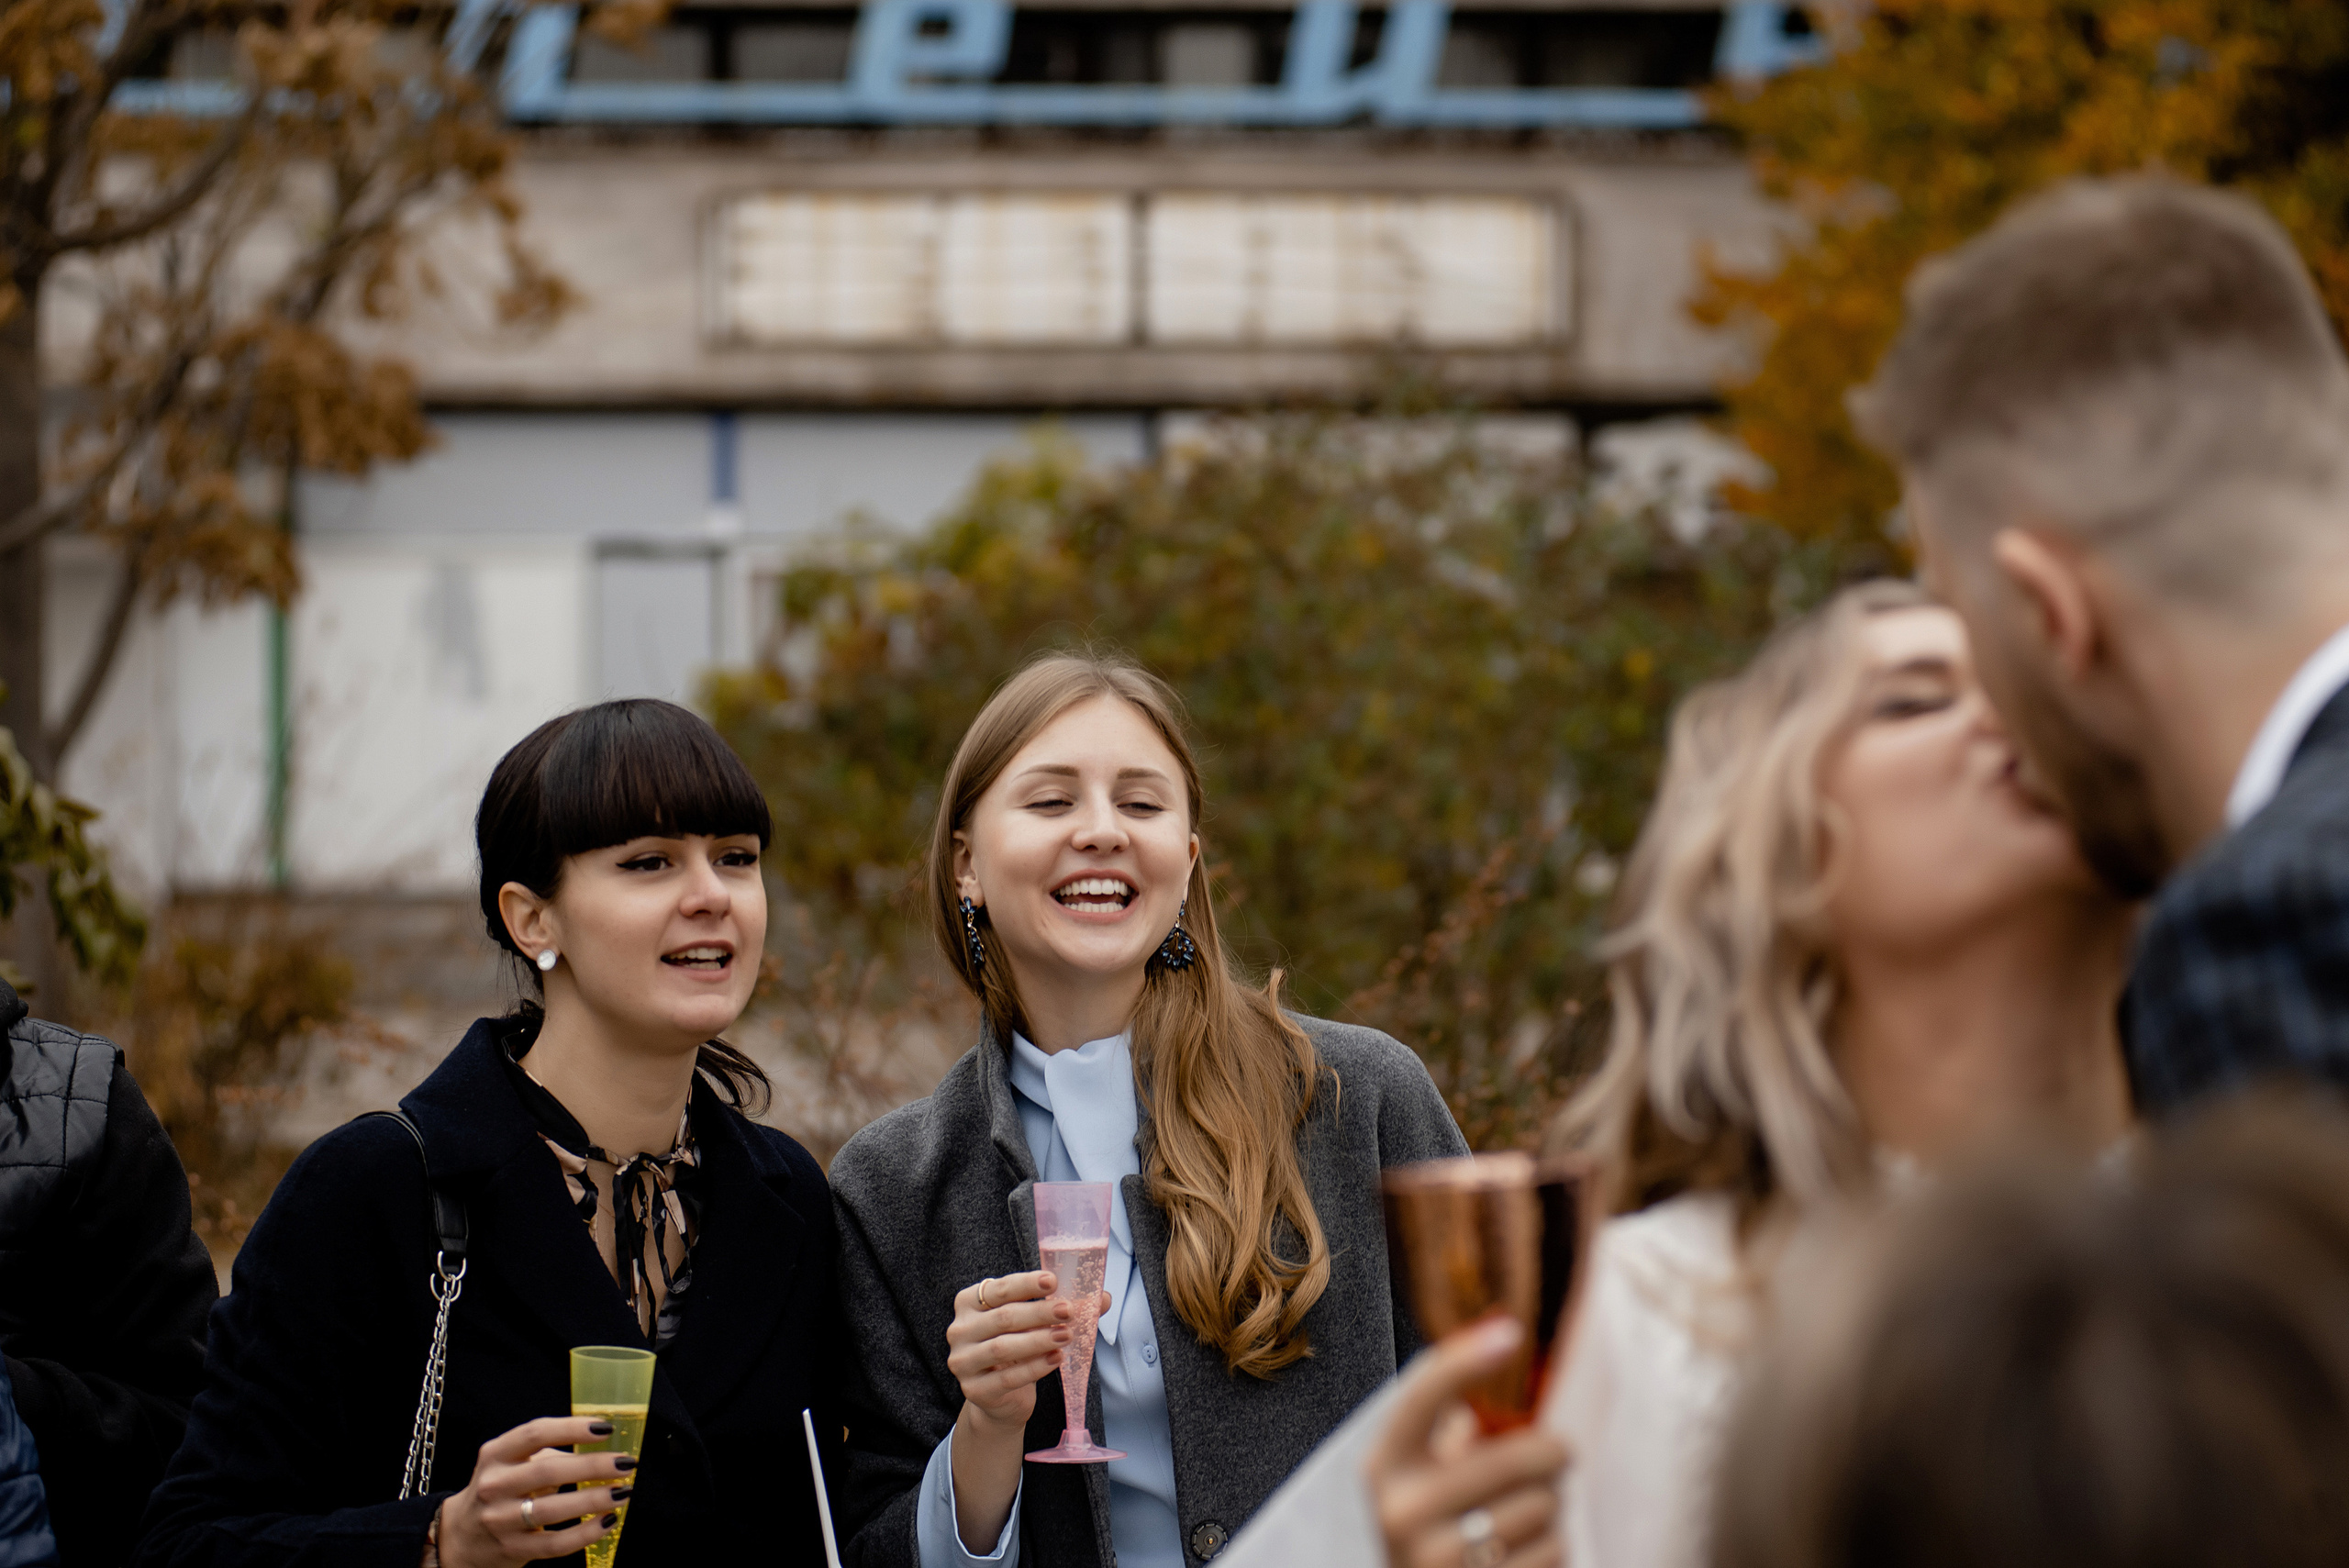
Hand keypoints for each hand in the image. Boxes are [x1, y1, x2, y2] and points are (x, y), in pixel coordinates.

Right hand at [436, 1415, 634, 1566]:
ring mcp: (501, 1520)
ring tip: (623, 1491)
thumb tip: (593, 1451)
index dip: (573, 1428)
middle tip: (625, 1463)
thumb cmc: (497, 1489)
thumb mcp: (508, 1462)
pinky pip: (555, 1543)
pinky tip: (607, 1521)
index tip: (605, 1428)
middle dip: (593, 1466)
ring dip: (594, 1499)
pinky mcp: (512, 1549)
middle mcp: (494, 1485)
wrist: (460, 1537)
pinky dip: (585, 1533)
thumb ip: (544, 1453)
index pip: (535, 1434)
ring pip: (553, 1509)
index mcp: (496, 1455)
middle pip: (549, 1471)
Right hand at [946, 1271, 1111, 1435]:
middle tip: (1069, 1310)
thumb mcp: (1032, 1323)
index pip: (998, 1289)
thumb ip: (1060, 1308)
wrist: (998, 1397)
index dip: (1026, 1284)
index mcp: (969, 1303)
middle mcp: (959, 1329)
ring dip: (1039, 1340)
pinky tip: (1056, 1359)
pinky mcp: (974, 1390)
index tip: (1053, 1281)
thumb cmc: (1016, 1348)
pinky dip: (1035, 1367)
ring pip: (1004, 1347)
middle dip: (1039, 1313)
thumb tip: (1102, 1297)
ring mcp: (963, 1361)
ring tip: (1066, 1336)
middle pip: (1003, 1317)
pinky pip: (1007, 1378)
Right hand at [1366, 1318, 1567, 1567]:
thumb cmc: (1423, 1527)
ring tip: (1525, 1514)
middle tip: (1557, 1454)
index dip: (1465, 1359)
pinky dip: (1552, 1547)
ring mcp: (1440, 1560)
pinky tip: (1524, 1551)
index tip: (1510, 1331)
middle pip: (1515, 1458)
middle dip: (1552, 1452)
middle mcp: (1403, 1512)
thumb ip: (1441, 1420)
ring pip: (1543, 1507)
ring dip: (1551, 1506)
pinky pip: (1553, 1551)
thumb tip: (1493, 1337)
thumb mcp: (1412, 1473)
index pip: (1423, 1397)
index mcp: (1383, 1468)